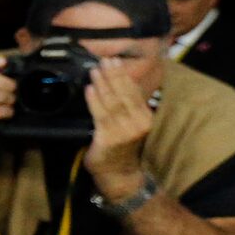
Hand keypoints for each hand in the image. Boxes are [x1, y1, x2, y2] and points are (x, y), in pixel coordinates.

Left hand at [82, 61, 154, 199]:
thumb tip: (116, 82)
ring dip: (102, 84)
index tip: (115, 61)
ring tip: (94, 71)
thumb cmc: (122, 147)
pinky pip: (99, 115)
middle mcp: (138, 123)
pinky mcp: (109, 138)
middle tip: (105, 60)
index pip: (134, 92)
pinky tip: (89, 89)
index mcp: (146, 118)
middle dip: (113, 75)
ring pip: (111, 102)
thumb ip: (127, 106)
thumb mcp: (131, 124)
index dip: (124, 75)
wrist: (119, 173)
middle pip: (124, 94)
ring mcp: (124, 131)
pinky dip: (93, 100)